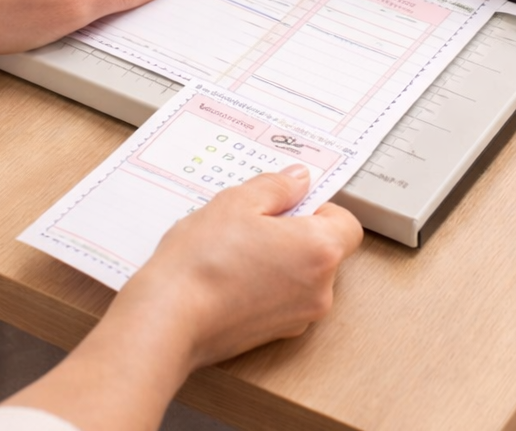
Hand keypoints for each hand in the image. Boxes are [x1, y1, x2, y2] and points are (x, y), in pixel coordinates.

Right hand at [110, 165, 362, 370]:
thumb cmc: (203, 261)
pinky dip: (264, 283)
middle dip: (294, 231)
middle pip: (323, 249)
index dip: (318, 206)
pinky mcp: (275, 334)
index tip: (287, 201)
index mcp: (319, 250)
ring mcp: (298, 317)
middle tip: (252, 220)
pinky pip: (282, 297)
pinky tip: (229, 273)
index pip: (346, 223)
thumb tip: (299, 180)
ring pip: (300, 274)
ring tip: (234, 248)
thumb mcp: (237, 201)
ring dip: (278, 257)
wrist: (170, 319)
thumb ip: (276, 186)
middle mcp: (320, 289)